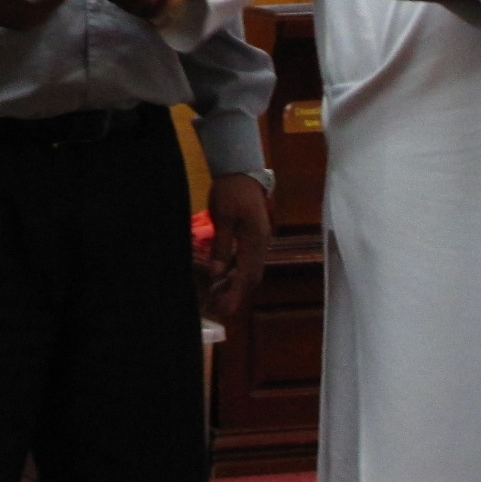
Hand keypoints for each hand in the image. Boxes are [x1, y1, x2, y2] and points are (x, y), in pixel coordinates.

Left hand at [205, 172, 272, 321]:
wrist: (242, 172)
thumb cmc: (230, 191)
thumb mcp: (222, 217)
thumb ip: (222, 246)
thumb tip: (218, 274)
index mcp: (255, 240)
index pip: (247, 274)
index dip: (236, 294)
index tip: (226, 310)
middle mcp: (262, 244)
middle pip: (252, 277)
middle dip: (238, 294)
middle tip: (221, 309)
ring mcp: (261, 241)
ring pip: (252, 271)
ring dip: (238, 285)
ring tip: (221, 298)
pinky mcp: (256, 237)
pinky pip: (249, 262)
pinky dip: (239, 273)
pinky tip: (227, 278)